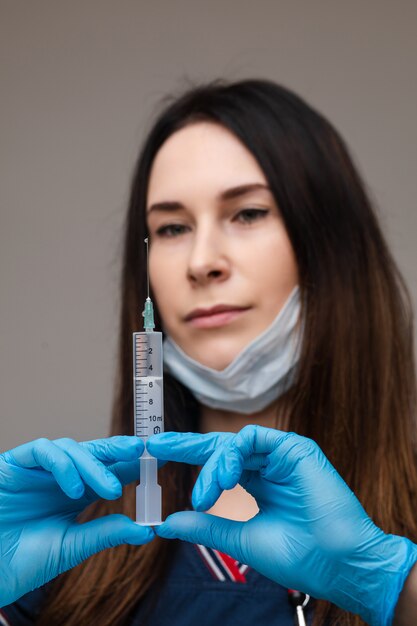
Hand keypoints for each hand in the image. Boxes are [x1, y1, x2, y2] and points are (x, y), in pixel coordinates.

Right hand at [0, 436, 153, 606]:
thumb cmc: (24, 560)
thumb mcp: (72, 546)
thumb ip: (105, 533)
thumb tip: (147, 530)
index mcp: (76, 493)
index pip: (109, 469)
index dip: (132, 463)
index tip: (159, 461)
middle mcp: (60, 476)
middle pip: (94, 452)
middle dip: (119, 449)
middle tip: (142, 452)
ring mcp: (38, 469)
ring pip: (72, 447)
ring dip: (95, 464)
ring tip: (111, 490)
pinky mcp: (15, 464)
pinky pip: (43, 451)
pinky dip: (63, 465)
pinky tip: (75, 489)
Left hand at [147, 426, 416, 625]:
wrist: (339, 564)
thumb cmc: (299, 557)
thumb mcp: (242, 539)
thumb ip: (207, 526)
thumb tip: (169, 522)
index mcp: (259, 484)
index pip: (217, 464)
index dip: (187, 457)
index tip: (155, 457)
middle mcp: (268, 466)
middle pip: (220, 447)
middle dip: (186, 446)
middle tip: (156, 448)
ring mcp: (282, 455)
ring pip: (233, 444)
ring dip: (213, 465)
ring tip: (207, 493)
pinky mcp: (295, 448)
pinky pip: (255, 438)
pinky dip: (233, 454)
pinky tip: (225, 477)